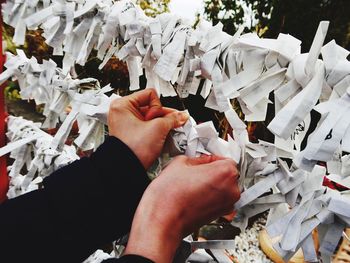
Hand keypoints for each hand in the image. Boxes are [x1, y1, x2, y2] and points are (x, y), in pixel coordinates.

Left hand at [108, 89, 187, 168]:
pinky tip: (161, 136)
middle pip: (152, 107)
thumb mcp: (158, 128)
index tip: (157, 119)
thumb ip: (173, 119)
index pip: (150, 95)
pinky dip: (157, 131)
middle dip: (163, 117)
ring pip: (152, 118)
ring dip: (161, 124)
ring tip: (165, 132)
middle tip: (170, 124)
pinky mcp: (133, 134)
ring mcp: (128, 124)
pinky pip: (149, 127)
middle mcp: (123, 113)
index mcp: (123, 105)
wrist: (127, 169)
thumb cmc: (133, 149)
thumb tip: (182, 116)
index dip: (158, 107)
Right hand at [124, 155, 239, 262]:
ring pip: (223, 187)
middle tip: (195, 172)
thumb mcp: (180, 163)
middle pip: (227, 174)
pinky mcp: (220, 215)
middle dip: (213, 172)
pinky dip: (210, 196)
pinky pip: (219, 199)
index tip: (204, 160)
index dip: (212, 159)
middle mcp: (231, 190)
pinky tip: (194, 194)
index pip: (226, 159)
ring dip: (211, 184)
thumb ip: (197, 158)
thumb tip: (202, 160)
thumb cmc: (169, 197)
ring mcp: (227, 204)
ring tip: (192, 184)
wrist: (162, 221)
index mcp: (225, 172)